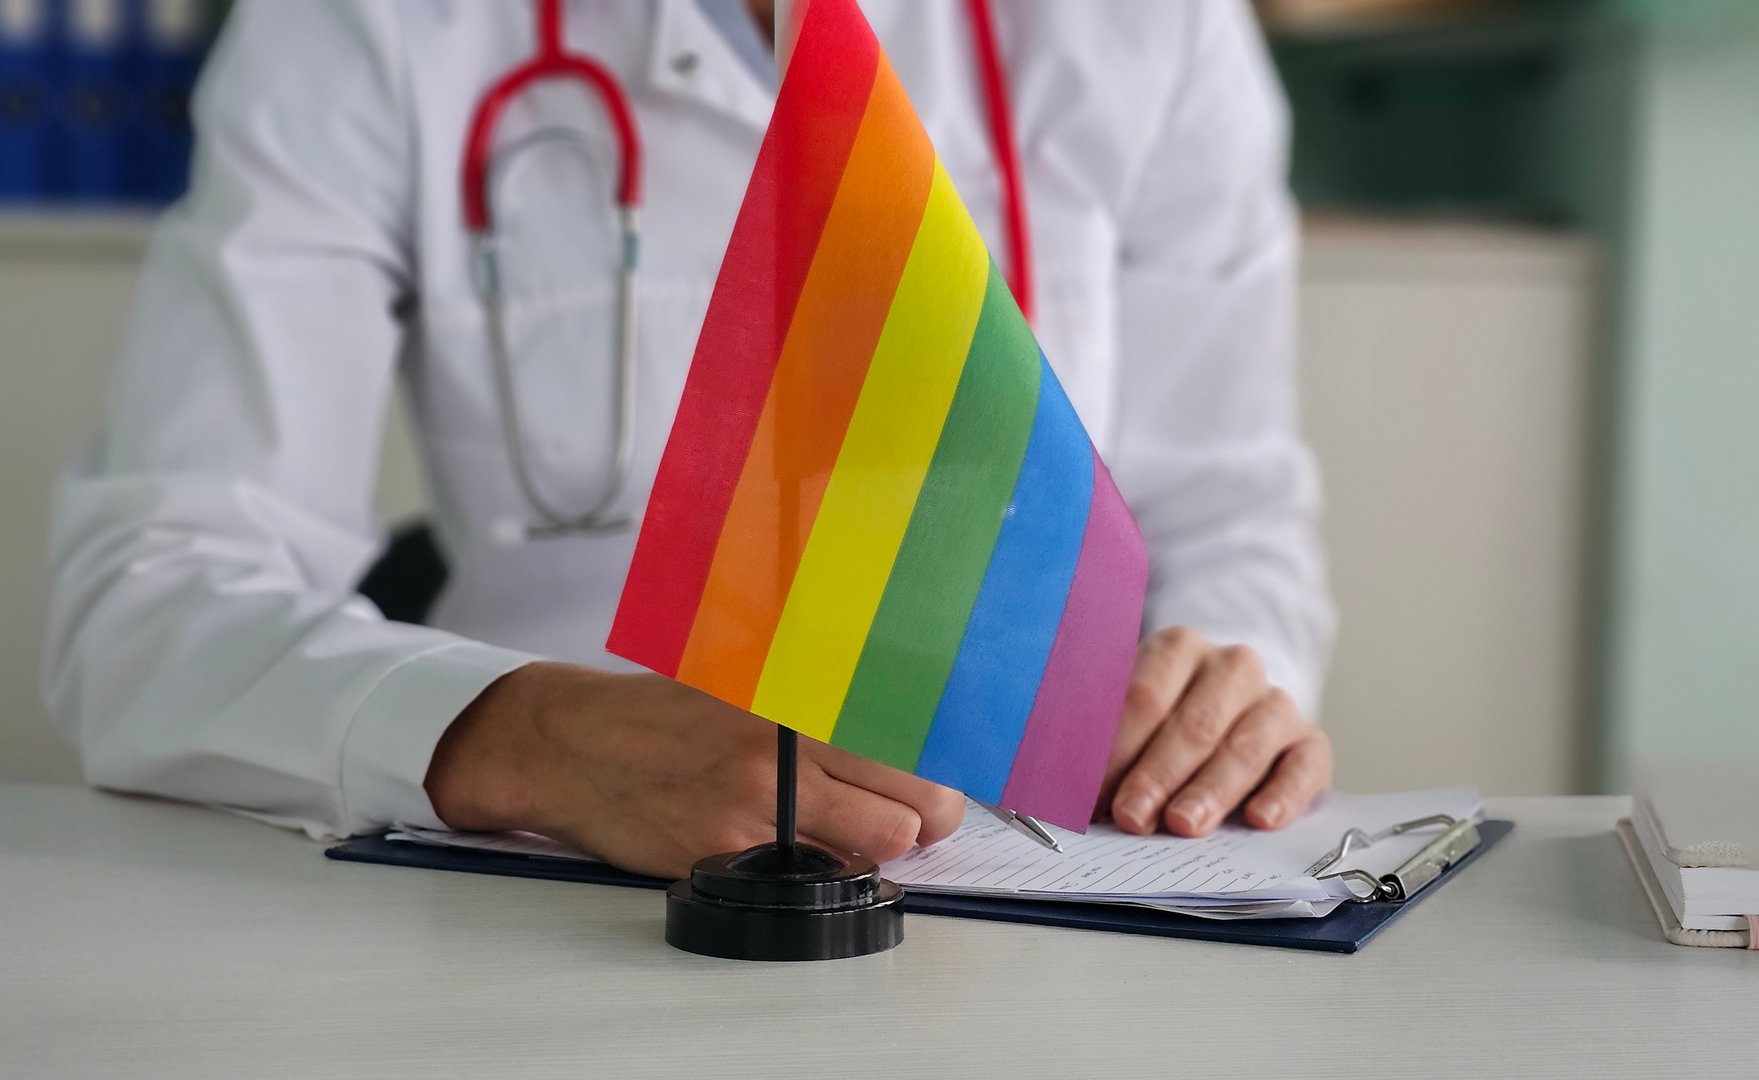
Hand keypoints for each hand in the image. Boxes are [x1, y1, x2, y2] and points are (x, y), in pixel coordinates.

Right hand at [424, 662, 966, 878]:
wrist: (569, 742)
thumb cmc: (657, 715)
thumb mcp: (742, 684)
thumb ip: (813, 708)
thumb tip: (895, 740)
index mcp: (798, 692)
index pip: (910, 732)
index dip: (939, 768)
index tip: (944, 782)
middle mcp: (789, 741)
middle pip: (914, 796)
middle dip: (928, 817)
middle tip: (918, 821)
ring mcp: (762, 798)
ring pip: (878, 840)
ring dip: (878, 847)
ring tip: (853, 835)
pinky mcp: (730, 847)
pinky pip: (812, 874)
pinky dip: (818, 871)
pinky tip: (795, 853)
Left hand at [1097, 628, 1330, 836]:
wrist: (1231, 717)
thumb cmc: (1162, 724)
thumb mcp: (1128, 721)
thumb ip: (1104, 746)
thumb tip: (1072, 794)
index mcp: (1178, 648)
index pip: (1145, 696)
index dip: (1118, 748)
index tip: (1094, 790)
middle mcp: (1232, 666)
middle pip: (1194, 724)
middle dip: (1158, 775)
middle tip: (1132, 816)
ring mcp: (1275, 701)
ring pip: (1246, 746)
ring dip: (1211, 790)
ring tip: (1183, 824)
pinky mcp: (1309, 741)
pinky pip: (1303, 766)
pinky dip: (1284, 794)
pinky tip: (1261, 819)